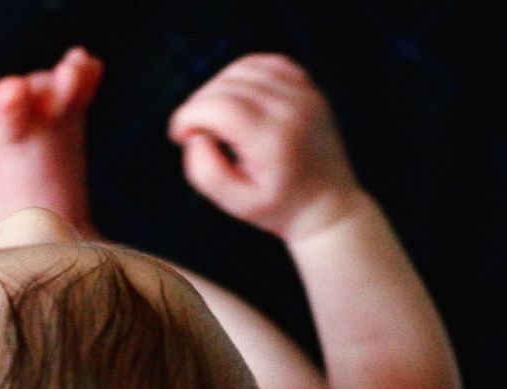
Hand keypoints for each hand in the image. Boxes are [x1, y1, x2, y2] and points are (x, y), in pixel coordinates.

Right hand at [168, 53, 359, 237]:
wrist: (328, 205)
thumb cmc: (276, 207)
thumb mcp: (234, 203)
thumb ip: (204, 171)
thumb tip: (196, 134)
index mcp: (274, 140)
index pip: (220, 107)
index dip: (188, 116)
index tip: (178, 136)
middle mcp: (292, 110)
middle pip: (227, 86)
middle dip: (198, 105)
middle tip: (193, 134)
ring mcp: (304, 95)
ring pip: (243, 68)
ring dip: (216, 88)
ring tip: (212, 118)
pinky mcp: (308, 88)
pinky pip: (265, 63)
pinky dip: (241, 75)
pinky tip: (234, 99)